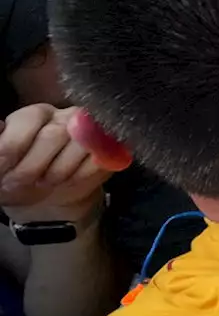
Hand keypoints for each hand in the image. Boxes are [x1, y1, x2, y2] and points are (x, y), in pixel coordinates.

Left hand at [0, 104, 110, 219]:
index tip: (2, 168)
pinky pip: (101, 158)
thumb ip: (0, 145)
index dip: (13, 147)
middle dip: (33, 167)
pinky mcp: (111, 148)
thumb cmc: (18, 177)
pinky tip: (68, 180)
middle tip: (21, 182)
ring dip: (58, 172)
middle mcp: (65, 117)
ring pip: (81, 145)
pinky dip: (80, 175)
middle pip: (54, 134)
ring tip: (45, 182)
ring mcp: (93, 131)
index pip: (29, 119)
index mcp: (35, 115)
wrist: (47, 200)